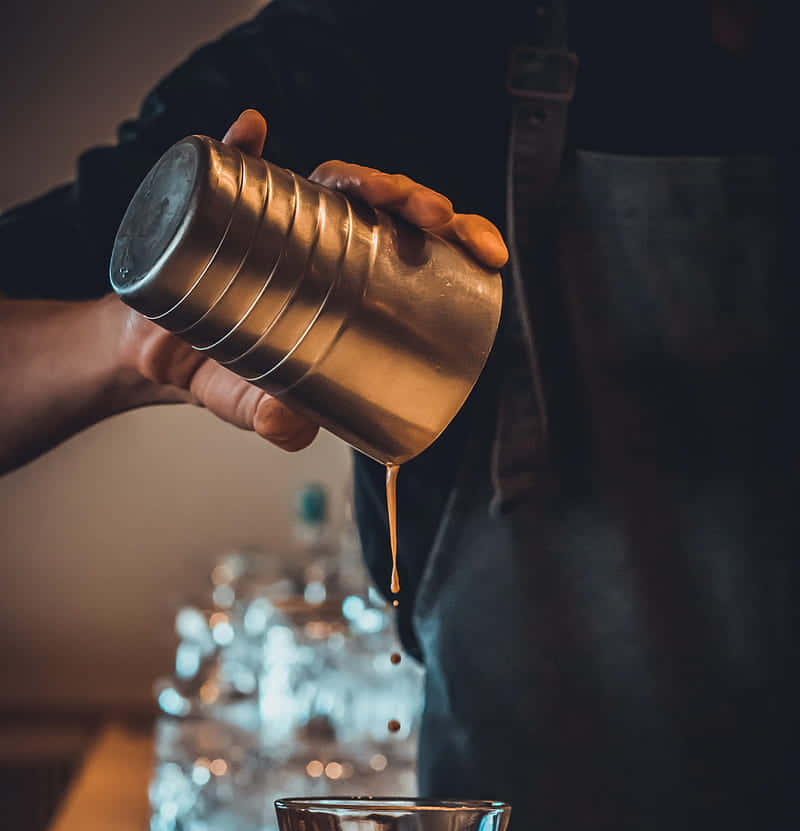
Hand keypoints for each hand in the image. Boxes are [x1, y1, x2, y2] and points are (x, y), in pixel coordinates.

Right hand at [116, 109, 507, 449]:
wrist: (156, 358)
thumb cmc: (227, 375)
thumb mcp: (258, 408)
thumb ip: (278, 421)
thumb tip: (289, 422)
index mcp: (353, 278)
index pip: (419, 248)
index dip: (459, 241)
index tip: (490, 255)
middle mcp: (325, 239)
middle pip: (387, 207)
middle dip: (420, 201)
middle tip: (435, 219)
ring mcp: (276, 215)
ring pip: (331, 180)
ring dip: (360, 174)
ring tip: (374, 189)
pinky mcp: (219, 202)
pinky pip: (233, 163)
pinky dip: (240, 144)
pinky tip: (250, 131)